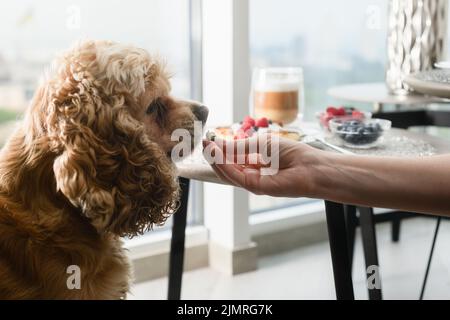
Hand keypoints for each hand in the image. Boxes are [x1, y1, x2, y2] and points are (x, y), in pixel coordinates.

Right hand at [202, 134, 322, 197]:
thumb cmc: (291, 153)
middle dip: (214, 156)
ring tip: (207, 147)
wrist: (310, 166)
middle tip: (203, 144)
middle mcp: (252, 173)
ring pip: (229, 173)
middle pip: (228, 167)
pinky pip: (236, 177)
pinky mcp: (256, 187)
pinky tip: (217, 156)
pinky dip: (225, 167)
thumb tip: (218, 144)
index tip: (207, 140)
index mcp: (255, 162)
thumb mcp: (260, 144)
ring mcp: (253, 181)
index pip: (232, 158)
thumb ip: (238, 147)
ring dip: (216, 161)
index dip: (219, 150)